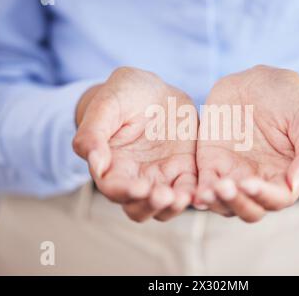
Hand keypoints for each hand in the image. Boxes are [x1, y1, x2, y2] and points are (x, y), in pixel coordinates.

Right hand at [73, 67, 197, 221]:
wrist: (156, 90)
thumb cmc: (124, 94)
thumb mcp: (106, 105)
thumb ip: (93, 133)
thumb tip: (94, 163)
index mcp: (112, 165)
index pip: (114, 189)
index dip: (125, 193)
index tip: (140, 188)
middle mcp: (135, 177)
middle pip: (139, 208)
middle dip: (150, 206)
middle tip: (164, 195)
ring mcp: (162, 176)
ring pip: (165, 207)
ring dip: (174, 207)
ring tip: (184, 197)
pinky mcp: (185, 170)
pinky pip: (191, 189)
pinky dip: (197, 193)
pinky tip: (205, 189)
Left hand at [194, 65, 298, 221]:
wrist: (263, 81)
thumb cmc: (293, 100)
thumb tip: (298, 183)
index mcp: (285, 175)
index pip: (277, 198)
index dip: (264, 196)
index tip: (250, 183)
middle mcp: (259, 180)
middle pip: (248, 208)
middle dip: (237, 203)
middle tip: (225, 187)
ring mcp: (234, 172)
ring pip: (224, 201)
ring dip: (215, 202)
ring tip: (206, 192)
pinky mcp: (212, 160)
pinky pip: (204, 181)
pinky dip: (199, 190)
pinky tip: (193, 192)